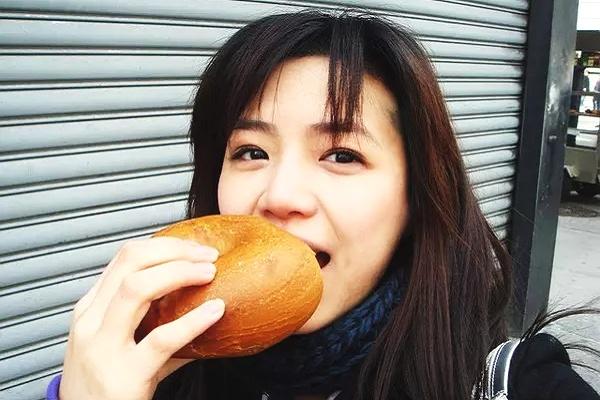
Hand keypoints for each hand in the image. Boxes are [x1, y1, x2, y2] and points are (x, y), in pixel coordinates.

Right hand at [59, 237, 224, 399]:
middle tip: (207, 255)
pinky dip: (193, 321)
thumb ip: (153, 322)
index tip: (194, 248)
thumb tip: (200, 307)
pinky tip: (214, 311)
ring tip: (208, 273)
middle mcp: (92, 321)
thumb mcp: (120, 345)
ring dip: (180, 273)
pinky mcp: (124, 374)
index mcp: (91, 309)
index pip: (126, 257)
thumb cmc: (105, 388)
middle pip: (131, 261)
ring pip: (138, 288)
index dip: (166, 245)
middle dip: (174, 250)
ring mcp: (103, 346)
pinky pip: (162, 339)